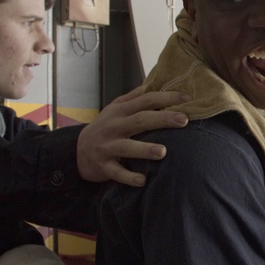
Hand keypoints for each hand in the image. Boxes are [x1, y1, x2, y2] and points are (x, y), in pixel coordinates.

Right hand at [76, 86, 190, 186]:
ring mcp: (107, 146)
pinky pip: (117, 172)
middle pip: (140, 120)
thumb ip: (134, 97)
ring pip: (127, 147)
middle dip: (162, 119)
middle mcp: (114, 126)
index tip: (187, 98)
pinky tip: (143, 180)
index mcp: (121, 111)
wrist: (77, 150)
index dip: (166, 98)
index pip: (145, 100)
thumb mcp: (115, 108)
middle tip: (184, 120)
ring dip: (144, 149)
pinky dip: (129, 177)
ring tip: (163, 152)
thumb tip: (155, 83)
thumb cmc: (105, 127)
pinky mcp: (103, 166)